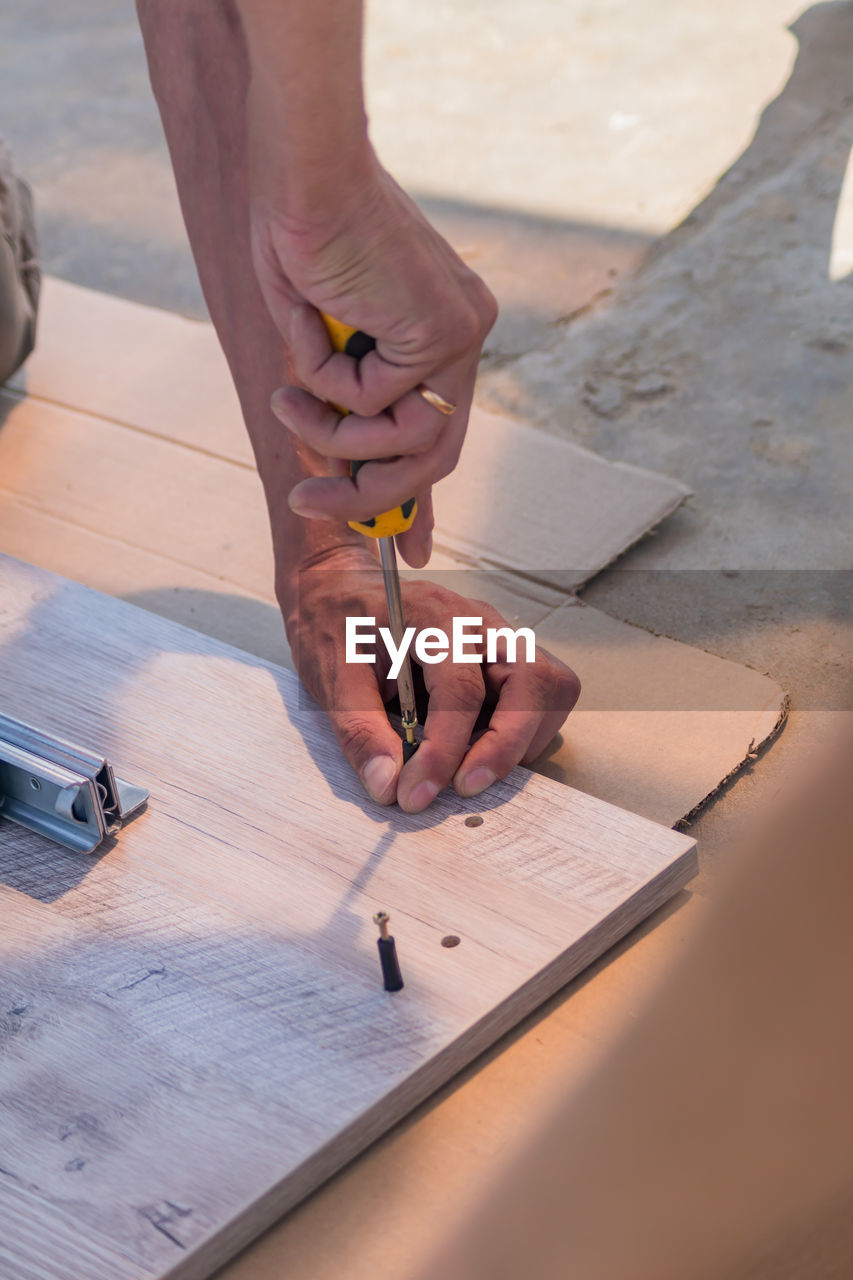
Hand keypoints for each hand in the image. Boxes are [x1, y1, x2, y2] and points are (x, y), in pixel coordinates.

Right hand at [249, 141, 497, 567]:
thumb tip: (339, 469)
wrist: (304, 169)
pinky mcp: (440, 331)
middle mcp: (464, 334)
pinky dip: (324, 386)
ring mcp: (461, 333)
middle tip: (309, 505)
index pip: (438, 430)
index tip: (410, 546)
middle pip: (434, 455)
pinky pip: (371, 404)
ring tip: (288, 401)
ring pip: (402, 442)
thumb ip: (341, 400)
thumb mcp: (318, 338)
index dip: (419, 496)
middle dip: (369, 497)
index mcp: (441, 330)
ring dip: (331, 437)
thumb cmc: (300, 235)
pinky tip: (313, 335)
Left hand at [280, 546, 579, 810]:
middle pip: (535, 680)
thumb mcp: (331, 677)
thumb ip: (360, 732)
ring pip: (550, 688)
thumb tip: (388, 785)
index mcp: (434, 615)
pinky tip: (476, 749)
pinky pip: (541, 696)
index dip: (446, 749)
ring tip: (469, 769)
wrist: (339, 593)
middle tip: (464, 787)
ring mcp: (499, 638)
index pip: (461, 688)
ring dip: (520, 740)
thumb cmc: (336, 626)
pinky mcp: (504, 658)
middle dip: (507, 745)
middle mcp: (480, 622)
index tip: (417, 792)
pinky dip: (521, 733)